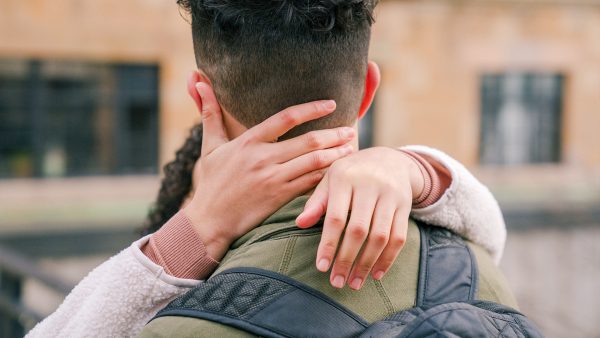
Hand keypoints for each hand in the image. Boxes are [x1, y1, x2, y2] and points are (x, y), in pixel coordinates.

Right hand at [184, 83, 354, 260]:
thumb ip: (209, 114)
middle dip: (334, 134)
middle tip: (351, 129)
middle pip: (308, 141)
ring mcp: (273, 179)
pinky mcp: (279, 198)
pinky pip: (310, 184)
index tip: (331, 104)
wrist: (209, 222)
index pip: (286, 117)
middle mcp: (263, 158)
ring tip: (351, 149)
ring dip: (336, 155)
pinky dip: (327, 177)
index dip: (312, 109)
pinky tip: (340, 173)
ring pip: (314, 163)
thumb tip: (198, 82)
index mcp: (248, 141)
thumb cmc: (211, 184)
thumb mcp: (209, 147)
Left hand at [296, 147, 424, 289]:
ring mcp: (390, 195)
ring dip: (367, 264)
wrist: (389, 158)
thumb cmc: (351, 173)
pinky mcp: (405, 205)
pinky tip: (376, 274)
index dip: (328, 244)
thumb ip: (316, 202)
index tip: (321, 267)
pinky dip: (388, 259)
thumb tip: (299, 223)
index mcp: (345, 178)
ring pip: (380, 237)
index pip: (336, 217)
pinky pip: (398, 237)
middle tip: (337, 281)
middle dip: (346, 260)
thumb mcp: (330, 179)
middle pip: (359, 230)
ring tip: (354, 282)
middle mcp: (370, 185)